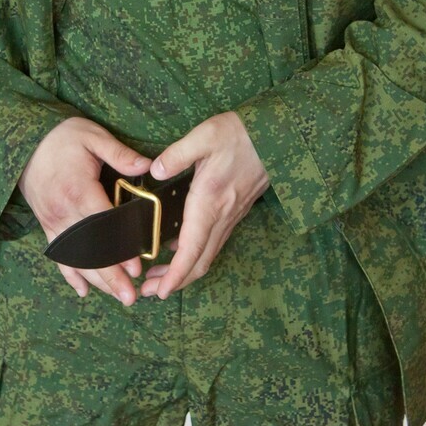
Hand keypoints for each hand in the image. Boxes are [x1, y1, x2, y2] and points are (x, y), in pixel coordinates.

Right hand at [18, 116, 151, 304]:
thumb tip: (148, 166)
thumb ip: (120, 153)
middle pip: (89, 251)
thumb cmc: (62, 137)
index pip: (102, 225)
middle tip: (132, 296)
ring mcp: (53, 222)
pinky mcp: (48, 226)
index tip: (136, 266)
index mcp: (77, 190)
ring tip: (119, 297)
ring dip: (98, 280)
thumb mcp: (93, 136)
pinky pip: (58, 255)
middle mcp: (63, 212)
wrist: (24, 143)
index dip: (119, 248)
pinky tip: (83, 290)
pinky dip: (70, 275)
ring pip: (76, 259)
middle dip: (111, 276)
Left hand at [139, 111, 268, 299]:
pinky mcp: (235, 211)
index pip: (192, 250)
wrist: (277, 136)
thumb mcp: (205, 135)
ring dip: (184, 272)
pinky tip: (177, 249)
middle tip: (148, 291)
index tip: (160, 292)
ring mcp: (231, 216)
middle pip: (199, 262)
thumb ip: (177, 154)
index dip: (176, 275)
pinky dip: (195, 255)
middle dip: (174, 282)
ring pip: (207, 255)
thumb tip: (155, 171)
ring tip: (157, 277)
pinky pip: (213, 242)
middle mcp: (222, 216)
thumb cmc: (241, 133)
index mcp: (210, 202)